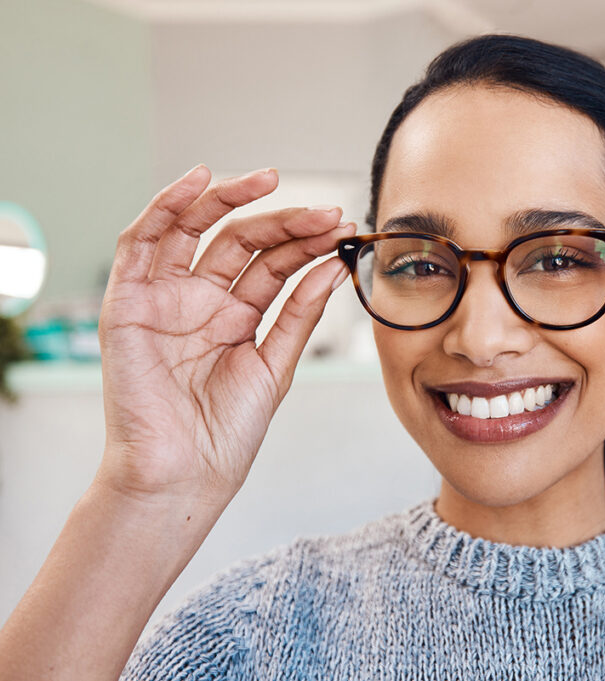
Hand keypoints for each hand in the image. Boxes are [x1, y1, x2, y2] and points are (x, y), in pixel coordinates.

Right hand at [96, 166, 353, 505]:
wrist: (185, 474)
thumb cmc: (227, 431)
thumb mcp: (275, 365)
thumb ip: (299, 313)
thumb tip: (333, 267)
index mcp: (236, 316)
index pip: (272, 264)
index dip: (306, 243)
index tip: (344, 229)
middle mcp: (200, 301)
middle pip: (241, 242)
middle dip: (283, 221)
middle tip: (325, 212)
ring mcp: (164, 298)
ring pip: (194, 230)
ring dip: (230, 200)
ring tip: (272, 180)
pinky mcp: (128, 304)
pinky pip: (140, 243)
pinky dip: (164, 207)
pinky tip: (199, 181)